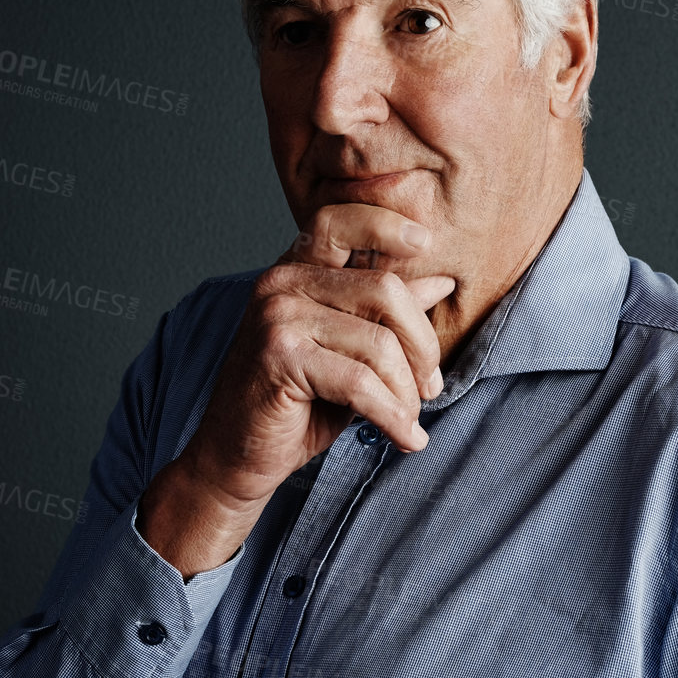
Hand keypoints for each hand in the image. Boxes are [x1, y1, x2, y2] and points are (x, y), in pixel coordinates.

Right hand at [138, 204, 454, 574]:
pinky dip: (392, 416)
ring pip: (379, 343)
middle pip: (385, 291)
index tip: (424, 242)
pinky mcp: (280, 357)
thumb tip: (439, 280)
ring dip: (406, 392)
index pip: (339, 221)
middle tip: (430, 387)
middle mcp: (281, 283)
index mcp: (295, 271)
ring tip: (409, 420)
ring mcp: (277, 317)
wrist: (237, 456)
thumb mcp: (349, 352)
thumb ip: (385, 314)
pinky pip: (361, 382)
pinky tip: (406, 437)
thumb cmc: (297, 403)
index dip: (385, 223)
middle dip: (423, 346)